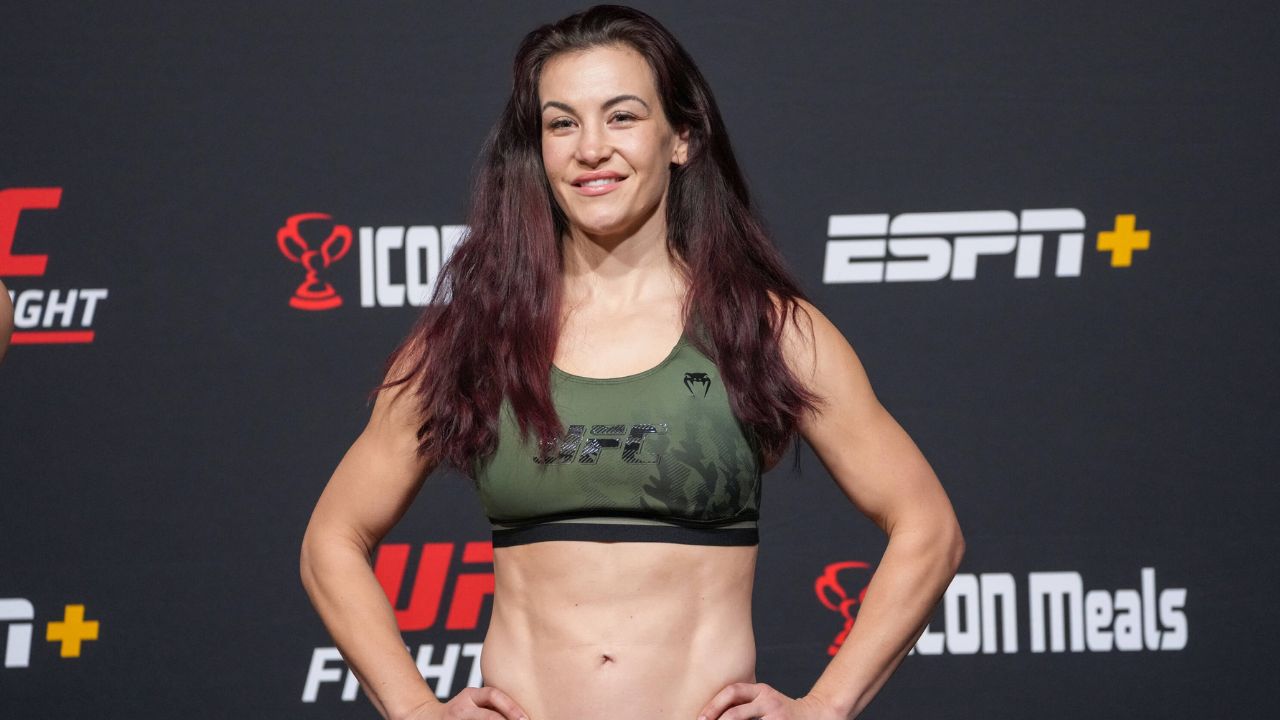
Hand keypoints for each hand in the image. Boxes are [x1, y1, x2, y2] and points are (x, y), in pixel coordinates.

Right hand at [401, 686, 530, 719]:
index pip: (493, 694)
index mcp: (470, 695)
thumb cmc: (460, 712)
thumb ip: (491, 704)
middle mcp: (461, 707)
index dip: (511, 707)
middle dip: (507, 718)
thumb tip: (522, 714)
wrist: (425, 717)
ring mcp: (454, 719)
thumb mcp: (473, 701)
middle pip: (488, 715)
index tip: (525, 718)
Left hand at [697, 682, 843, 719]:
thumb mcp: (764, 700)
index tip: (701, 718)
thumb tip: (711, 714)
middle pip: (736, 713)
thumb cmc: (782, 711)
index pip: (732, 691)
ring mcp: (776, 716)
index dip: (714, 705)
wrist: (816, 715)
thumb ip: (745, 703)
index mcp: (761, 690)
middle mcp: (768, 701)